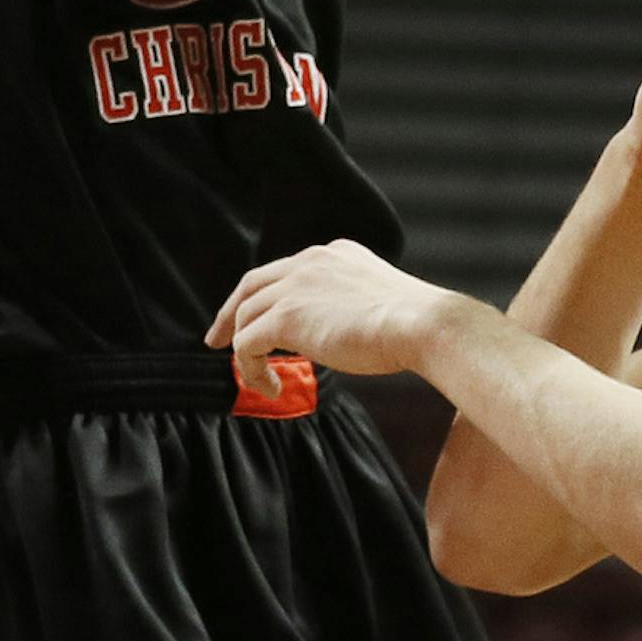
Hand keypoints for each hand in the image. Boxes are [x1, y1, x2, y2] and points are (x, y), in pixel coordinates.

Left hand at [207, 237, 452, 392]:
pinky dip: (250, 368)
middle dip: (232, 312)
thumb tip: (340, 332)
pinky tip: (270, 387)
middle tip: (218, 338)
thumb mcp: (378, 302)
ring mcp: (296, 285)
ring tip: (252, 377)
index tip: (257, 318)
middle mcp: (310, 260)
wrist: (423, 324)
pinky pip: (247, 343)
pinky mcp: (287, 315)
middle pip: (253, 283)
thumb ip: (351, 306)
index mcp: (334, 253)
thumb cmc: (414, 325)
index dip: (266, 296)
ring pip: (246, 314)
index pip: (286, 271)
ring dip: (242, 348)